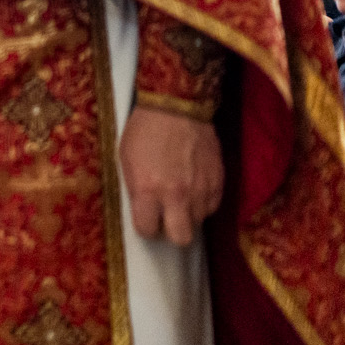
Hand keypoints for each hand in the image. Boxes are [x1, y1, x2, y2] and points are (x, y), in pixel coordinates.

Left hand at [119, 105, 223, 245]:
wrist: (177, 106)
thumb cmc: (145, 130)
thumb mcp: (126, 159)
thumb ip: (136, 189)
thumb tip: (144, 210)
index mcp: (147, 189)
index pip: (148, 230)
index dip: (146, 227)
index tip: (147, 219)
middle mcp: (176, 195)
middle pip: (181, 239)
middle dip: (172, 231)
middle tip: (167, 217)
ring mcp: (200, 190)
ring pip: (198, 222)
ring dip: (188, 214)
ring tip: (180, 195)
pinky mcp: (218, 182)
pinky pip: (212, 206)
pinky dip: (203, 202)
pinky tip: (194, 186)